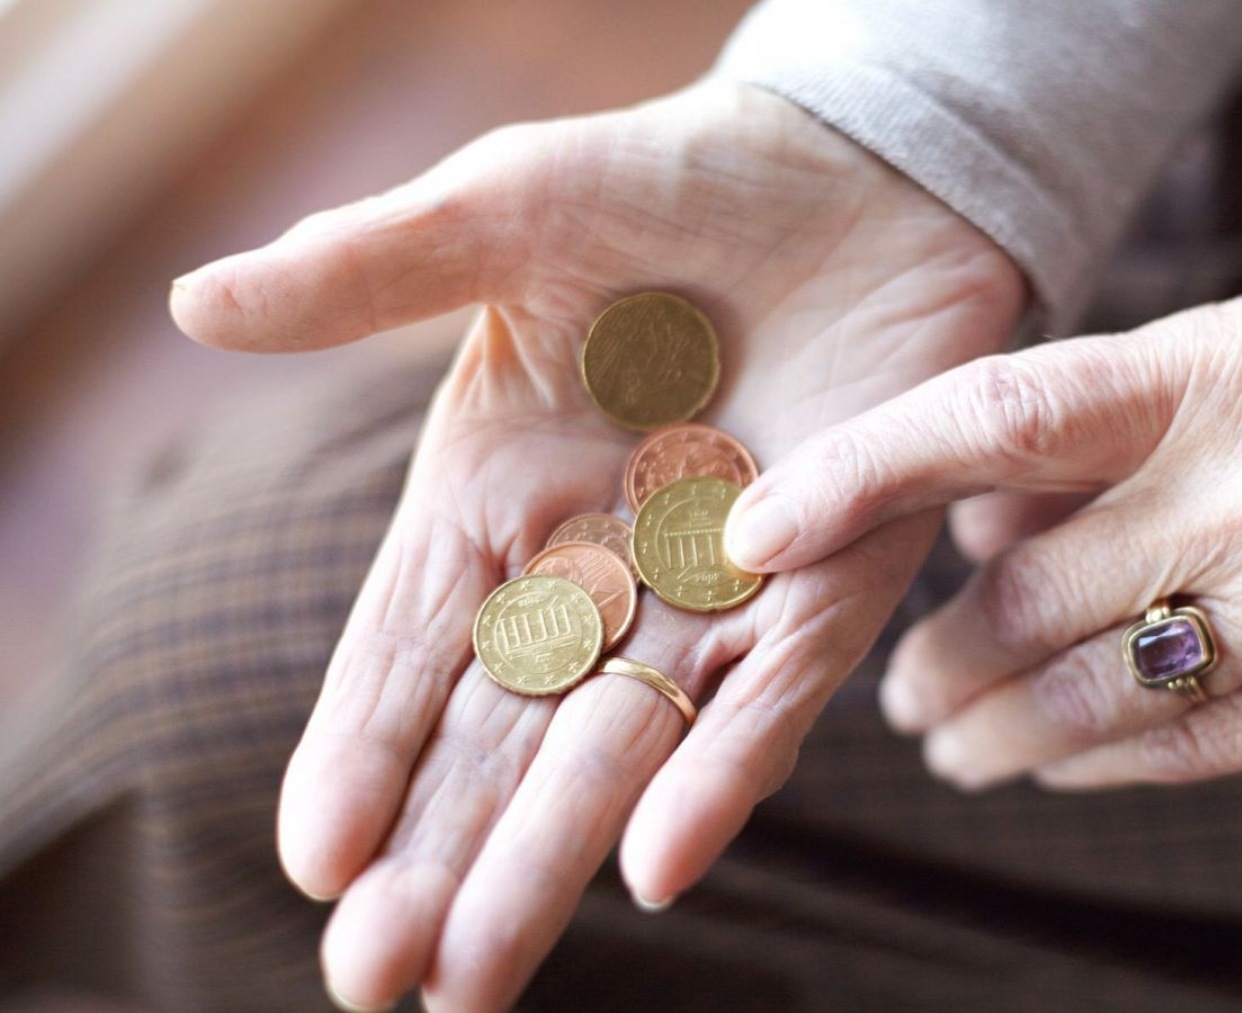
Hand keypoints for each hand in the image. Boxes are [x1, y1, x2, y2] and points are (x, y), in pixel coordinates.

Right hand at [171, 83, 1022, 1010]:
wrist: (855, 168)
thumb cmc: (674, 180)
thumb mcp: (507, 210)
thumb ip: (367, 269)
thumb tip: (194, 306)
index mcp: (501, 492)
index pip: (414, 644)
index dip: (364, 747)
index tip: (318, 857)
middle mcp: (599, 561)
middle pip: (506, 731)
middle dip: (441, 850)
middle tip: (379, 979)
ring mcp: (716, 585)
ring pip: (625, 742)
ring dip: (554, 852)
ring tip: (477, 971)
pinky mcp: (834, 579)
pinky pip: (775, 692)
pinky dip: (720, 771)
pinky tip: (657, 864)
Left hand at [726, 295, 1241, 790]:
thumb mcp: (1215, 363)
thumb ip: (1079, 437)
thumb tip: (948, 536)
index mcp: (1213, 368)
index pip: (998, 418)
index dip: (862, 476)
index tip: (758, 532)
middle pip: (1023, 599)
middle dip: (935, 661)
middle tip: (903, 688)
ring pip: (1085, 700)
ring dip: (989, 731)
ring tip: (953, 738)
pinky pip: (1170, 752)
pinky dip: (1084, 761)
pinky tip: (1049, 757)